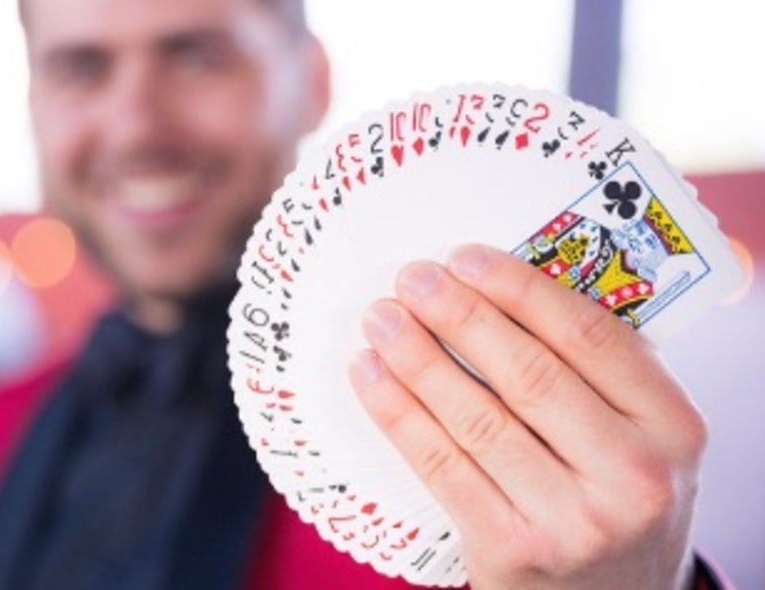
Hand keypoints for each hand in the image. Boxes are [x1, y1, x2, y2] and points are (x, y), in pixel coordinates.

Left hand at [348, 244, 704, 589]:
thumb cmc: (617, 496)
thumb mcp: (638, 433)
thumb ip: (593, 371)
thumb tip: (496, 292)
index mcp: (671, 425)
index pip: (588, 336)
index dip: (519, 289)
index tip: (466, 257)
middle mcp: (631, 474)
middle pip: (527, 373)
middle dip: (459, 315)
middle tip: (413, 279)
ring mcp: (572, 519)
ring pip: (476, 418)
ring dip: (417, 358)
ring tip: (382, 320)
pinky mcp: (512, 548)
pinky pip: (441, 466)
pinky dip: (398, 413)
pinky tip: (372, 376)